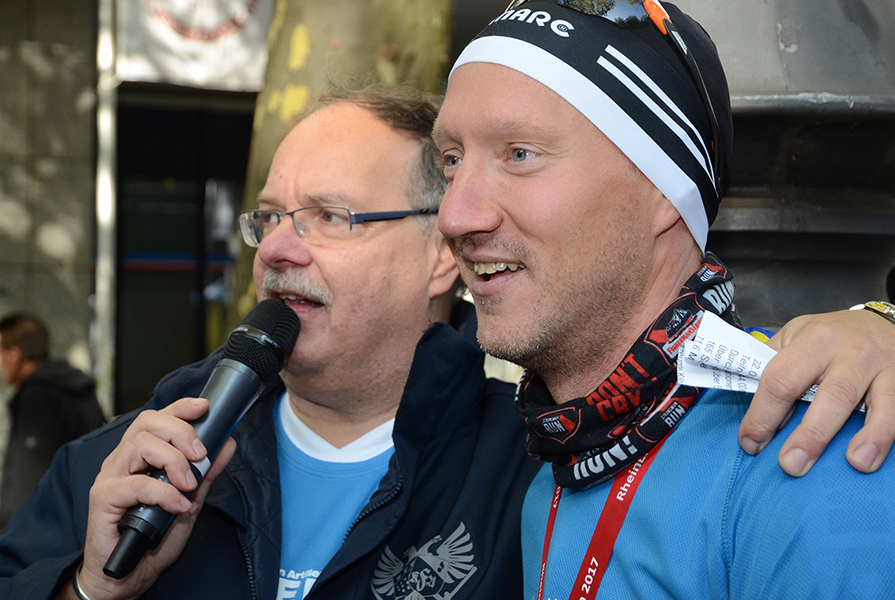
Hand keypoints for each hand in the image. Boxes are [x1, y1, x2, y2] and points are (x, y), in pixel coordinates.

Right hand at [74, 397, 236, 599]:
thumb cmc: (154, 538)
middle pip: (147, 422)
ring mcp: (110, 477)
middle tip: (200, 454)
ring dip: (173, 460)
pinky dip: (164, 493)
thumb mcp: (190, 501)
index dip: (180, 407)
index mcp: (141, 456)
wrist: (129, 575)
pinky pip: (136, 484)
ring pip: (140, 445)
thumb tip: (227, 444)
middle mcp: (122, 460)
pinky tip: (178, 506)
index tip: (204, 407)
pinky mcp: (103, 499)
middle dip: (181, 431)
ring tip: (189, 484)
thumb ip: (206, 473)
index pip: (157, 418)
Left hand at [739, 309, 894, 475]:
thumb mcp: (797, 336)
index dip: (762, 414)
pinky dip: (888, 433)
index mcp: (813, 340)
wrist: (882, 323)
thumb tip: (747, 401)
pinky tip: (878, 455)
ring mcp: (882, 367)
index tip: (751, 442)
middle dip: (809, 434)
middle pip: (829, 394)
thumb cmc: (831, 336)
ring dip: (867, 435)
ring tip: (856, 462)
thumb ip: (774, 364)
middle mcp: (850, 352)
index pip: (781, 379)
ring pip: (874, 403)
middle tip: (790, 465)